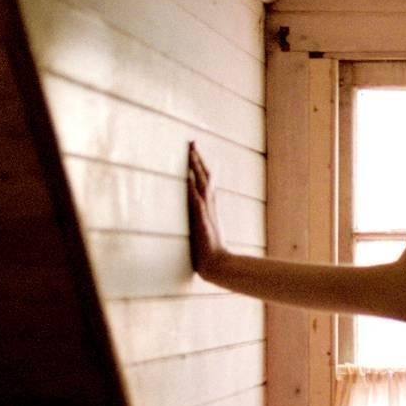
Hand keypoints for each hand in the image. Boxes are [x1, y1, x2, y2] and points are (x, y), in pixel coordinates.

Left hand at [186, 141, 225, 278]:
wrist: (218, 263)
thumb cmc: (208, 248)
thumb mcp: (202, 227)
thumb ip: (198, 215)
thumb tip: (192, 206)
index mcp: (209, 205)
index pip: (205, 179)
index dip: (199, 163)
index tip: (193, 148)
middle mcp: (209, 205)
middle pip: (204, 176)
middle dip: (197, 159)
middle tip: (191, 142)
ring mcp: (206, 213)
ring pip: (201, 185)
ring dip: (195, 168)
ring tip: (189, 153)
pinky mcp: (202, 221)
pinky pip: (197, 202)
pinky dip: (193, 189)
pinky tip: (187, 179)